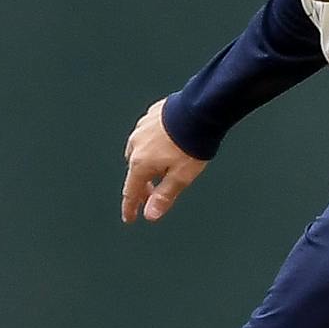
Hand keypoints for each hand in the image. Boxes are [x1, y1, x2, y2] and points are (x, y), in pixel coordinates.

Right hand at [121, 99, 207, 222]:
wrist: (198, 110)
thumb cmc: (191, 144)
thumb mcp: (181, 177)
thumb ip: (164, 196)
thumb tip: (150, 215)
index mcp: (141, 163)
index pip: (131, 191)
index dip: (131, 207)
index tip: (130, 218)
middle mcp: (136, 145)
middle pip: (135, 172)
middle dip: (142, 186)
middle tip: (151, 195)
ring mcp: (141, 128)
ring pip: (138, 152)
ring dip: (146, 164)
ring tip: (160, 170)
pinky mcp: (150, 116)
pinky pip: (146, 136)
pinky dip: (152, 146)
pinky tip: (164, 146)